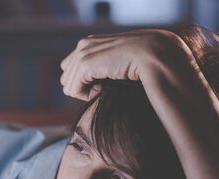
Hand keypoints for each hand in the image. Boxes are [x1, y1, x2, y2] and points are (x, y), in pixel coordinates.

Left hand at [60, 29, 181, 99]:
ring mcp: (83, 53)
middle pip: (66, 78)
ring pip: (68, 85)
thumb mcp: (115, 64)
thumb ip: (101, 70)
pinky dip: (85, 95)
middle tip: (103, 87)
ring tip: (104, 87)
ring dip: (85, 92)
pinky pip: (73, 90)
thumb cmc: (138, 63)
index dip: (83, 82)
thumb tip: (91, 87)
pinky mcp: (85, 64)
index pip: (70, 69)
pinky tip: (102, 89)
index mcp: (89, 43)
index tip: (101, 83)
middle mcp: (83, 45)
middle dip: (82, 88)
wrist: (152, 55)